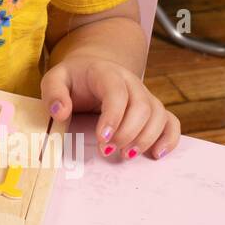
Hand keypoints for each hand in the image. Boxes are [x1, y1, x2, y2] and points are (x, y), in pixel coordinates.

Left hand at [40, 55, 179, 160]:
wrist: (92, 69)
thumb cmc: (73, 79)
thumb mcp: (55, 79)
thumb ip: (53, 93)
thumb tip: (60, 112)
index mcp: (107, 73)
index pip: (116, 92)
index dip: (113, 117)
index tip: (101, 138)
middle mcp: (131, 83)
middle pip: (142, 106)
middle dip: (127, 133)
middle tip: (108, 151)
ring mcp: (145, 96)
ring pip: (158, 115)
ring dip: (146, 139)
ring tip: (126, 155)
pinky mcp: (153, 109)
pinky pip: (171, 122)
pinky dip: (169, 138)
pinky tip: (156, 154)